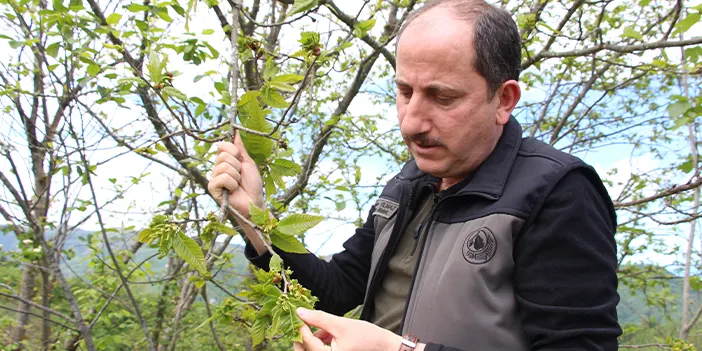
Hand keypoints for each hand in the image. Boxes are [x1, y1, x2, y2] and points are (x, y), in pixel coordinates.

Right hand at [207, 131, 263, 217]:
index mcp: (224, 161)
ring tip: (237, 184)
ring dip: (236, 176)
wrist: (254, 202)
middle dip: (237, 166)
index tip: (240, 161)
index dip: (234, 152)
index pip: (222, 146)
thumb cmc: (252, 185)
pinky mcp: (212, 188)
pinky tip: (232, 191)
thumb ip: (240, 148)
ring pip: (224, 167)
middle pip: (224, 156)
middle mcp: (217, 168)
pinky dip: (232, 184)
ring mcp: (213, 178)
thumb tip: (236, 132)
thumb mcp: (248, 163)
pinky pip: (222, 178)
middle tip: (240, 176)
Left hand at [293, 308, 414, 350]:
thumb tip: (300, 312)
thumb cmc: (366, 337)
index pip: (308, 343)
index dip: (301, 327)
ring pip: (312, 350)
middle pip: (305, 350)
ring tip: (327, 329)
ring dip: (314, 339)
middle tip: (304, 322)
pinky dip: (321, 342)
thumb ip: (319, 319)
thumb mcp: (340, 324)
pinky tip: (329, 334)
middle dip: (304, 336)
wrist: (383, 346)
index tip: (299, 315)